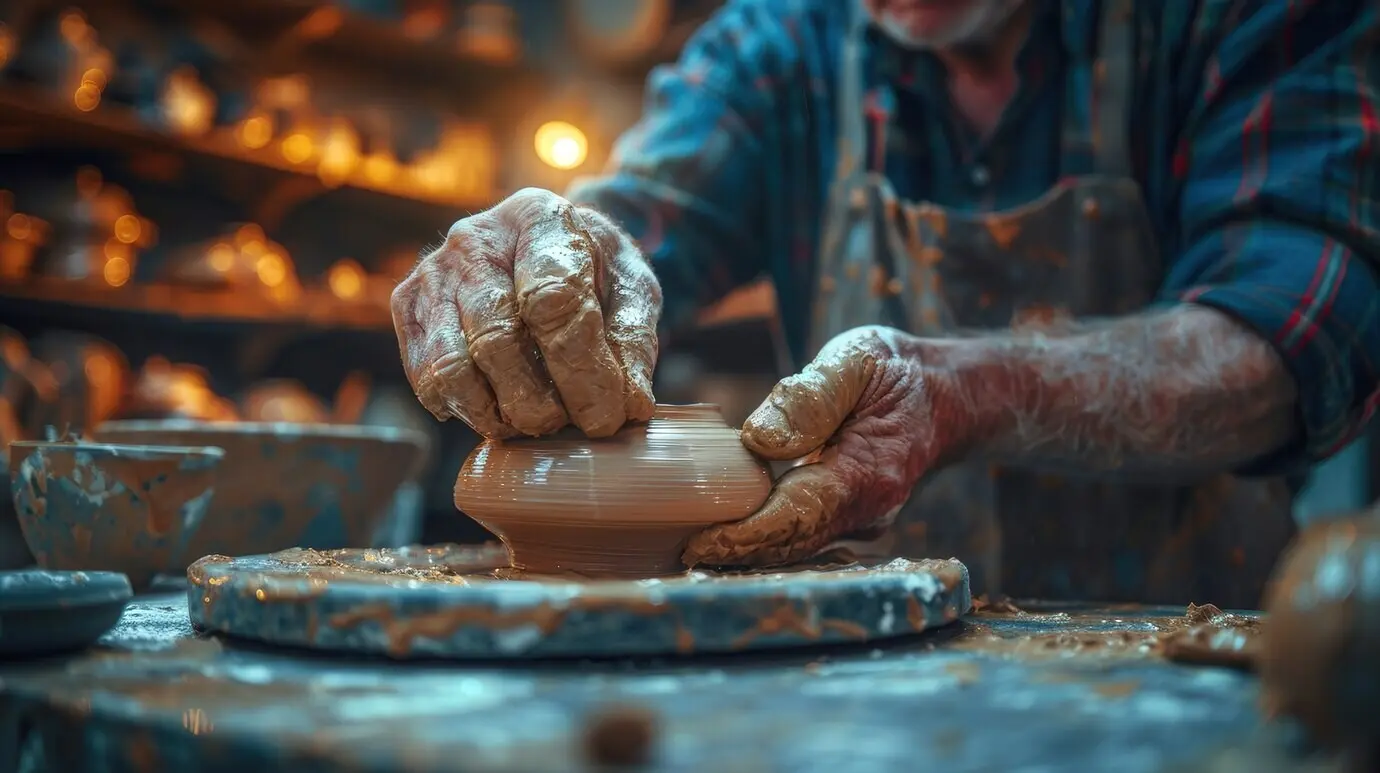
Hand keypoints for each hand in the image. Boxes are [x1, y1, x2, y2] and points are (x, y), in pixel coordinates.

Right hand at [392, 188, 660, 438]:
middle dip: (541, 402)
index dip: (583, 370)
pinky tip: (503, 410)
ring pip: (454, 367)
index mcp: (539, 218)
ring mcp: (434, 272)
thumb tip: (628, 407)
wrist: (541, 246)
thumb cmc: (593, 270)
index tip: (609, 417)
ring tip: (540, 422)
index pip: (552, 300)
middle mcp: (475, 238)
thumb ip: (632, 341)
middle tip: (573, 425)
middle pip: (498, 339)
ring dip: (501, 415)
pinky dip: (468, 411)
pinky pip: (427, 380)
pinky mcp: (407, 307)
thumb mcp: (632, 290)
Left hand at [683, 326, 971, 566]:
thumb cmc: (895, 373)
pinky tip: (718, 538)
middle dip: (736, 554)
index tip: (700, 544)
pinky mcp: (845, 519)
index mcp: (869, 473)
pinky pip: (800, 536)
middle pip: (792, 543)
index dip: (747, 535)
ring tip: (687, 551)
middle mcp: (866, 510)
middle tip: (678, 554)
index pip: (798, 515)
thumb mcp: (855, 360)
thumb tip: (761, 440)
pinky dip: (761, 540)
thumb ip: (809, 397)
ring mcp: (858, 521)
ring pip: (795, 546)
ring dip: (744, 553)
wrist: (943, 395)